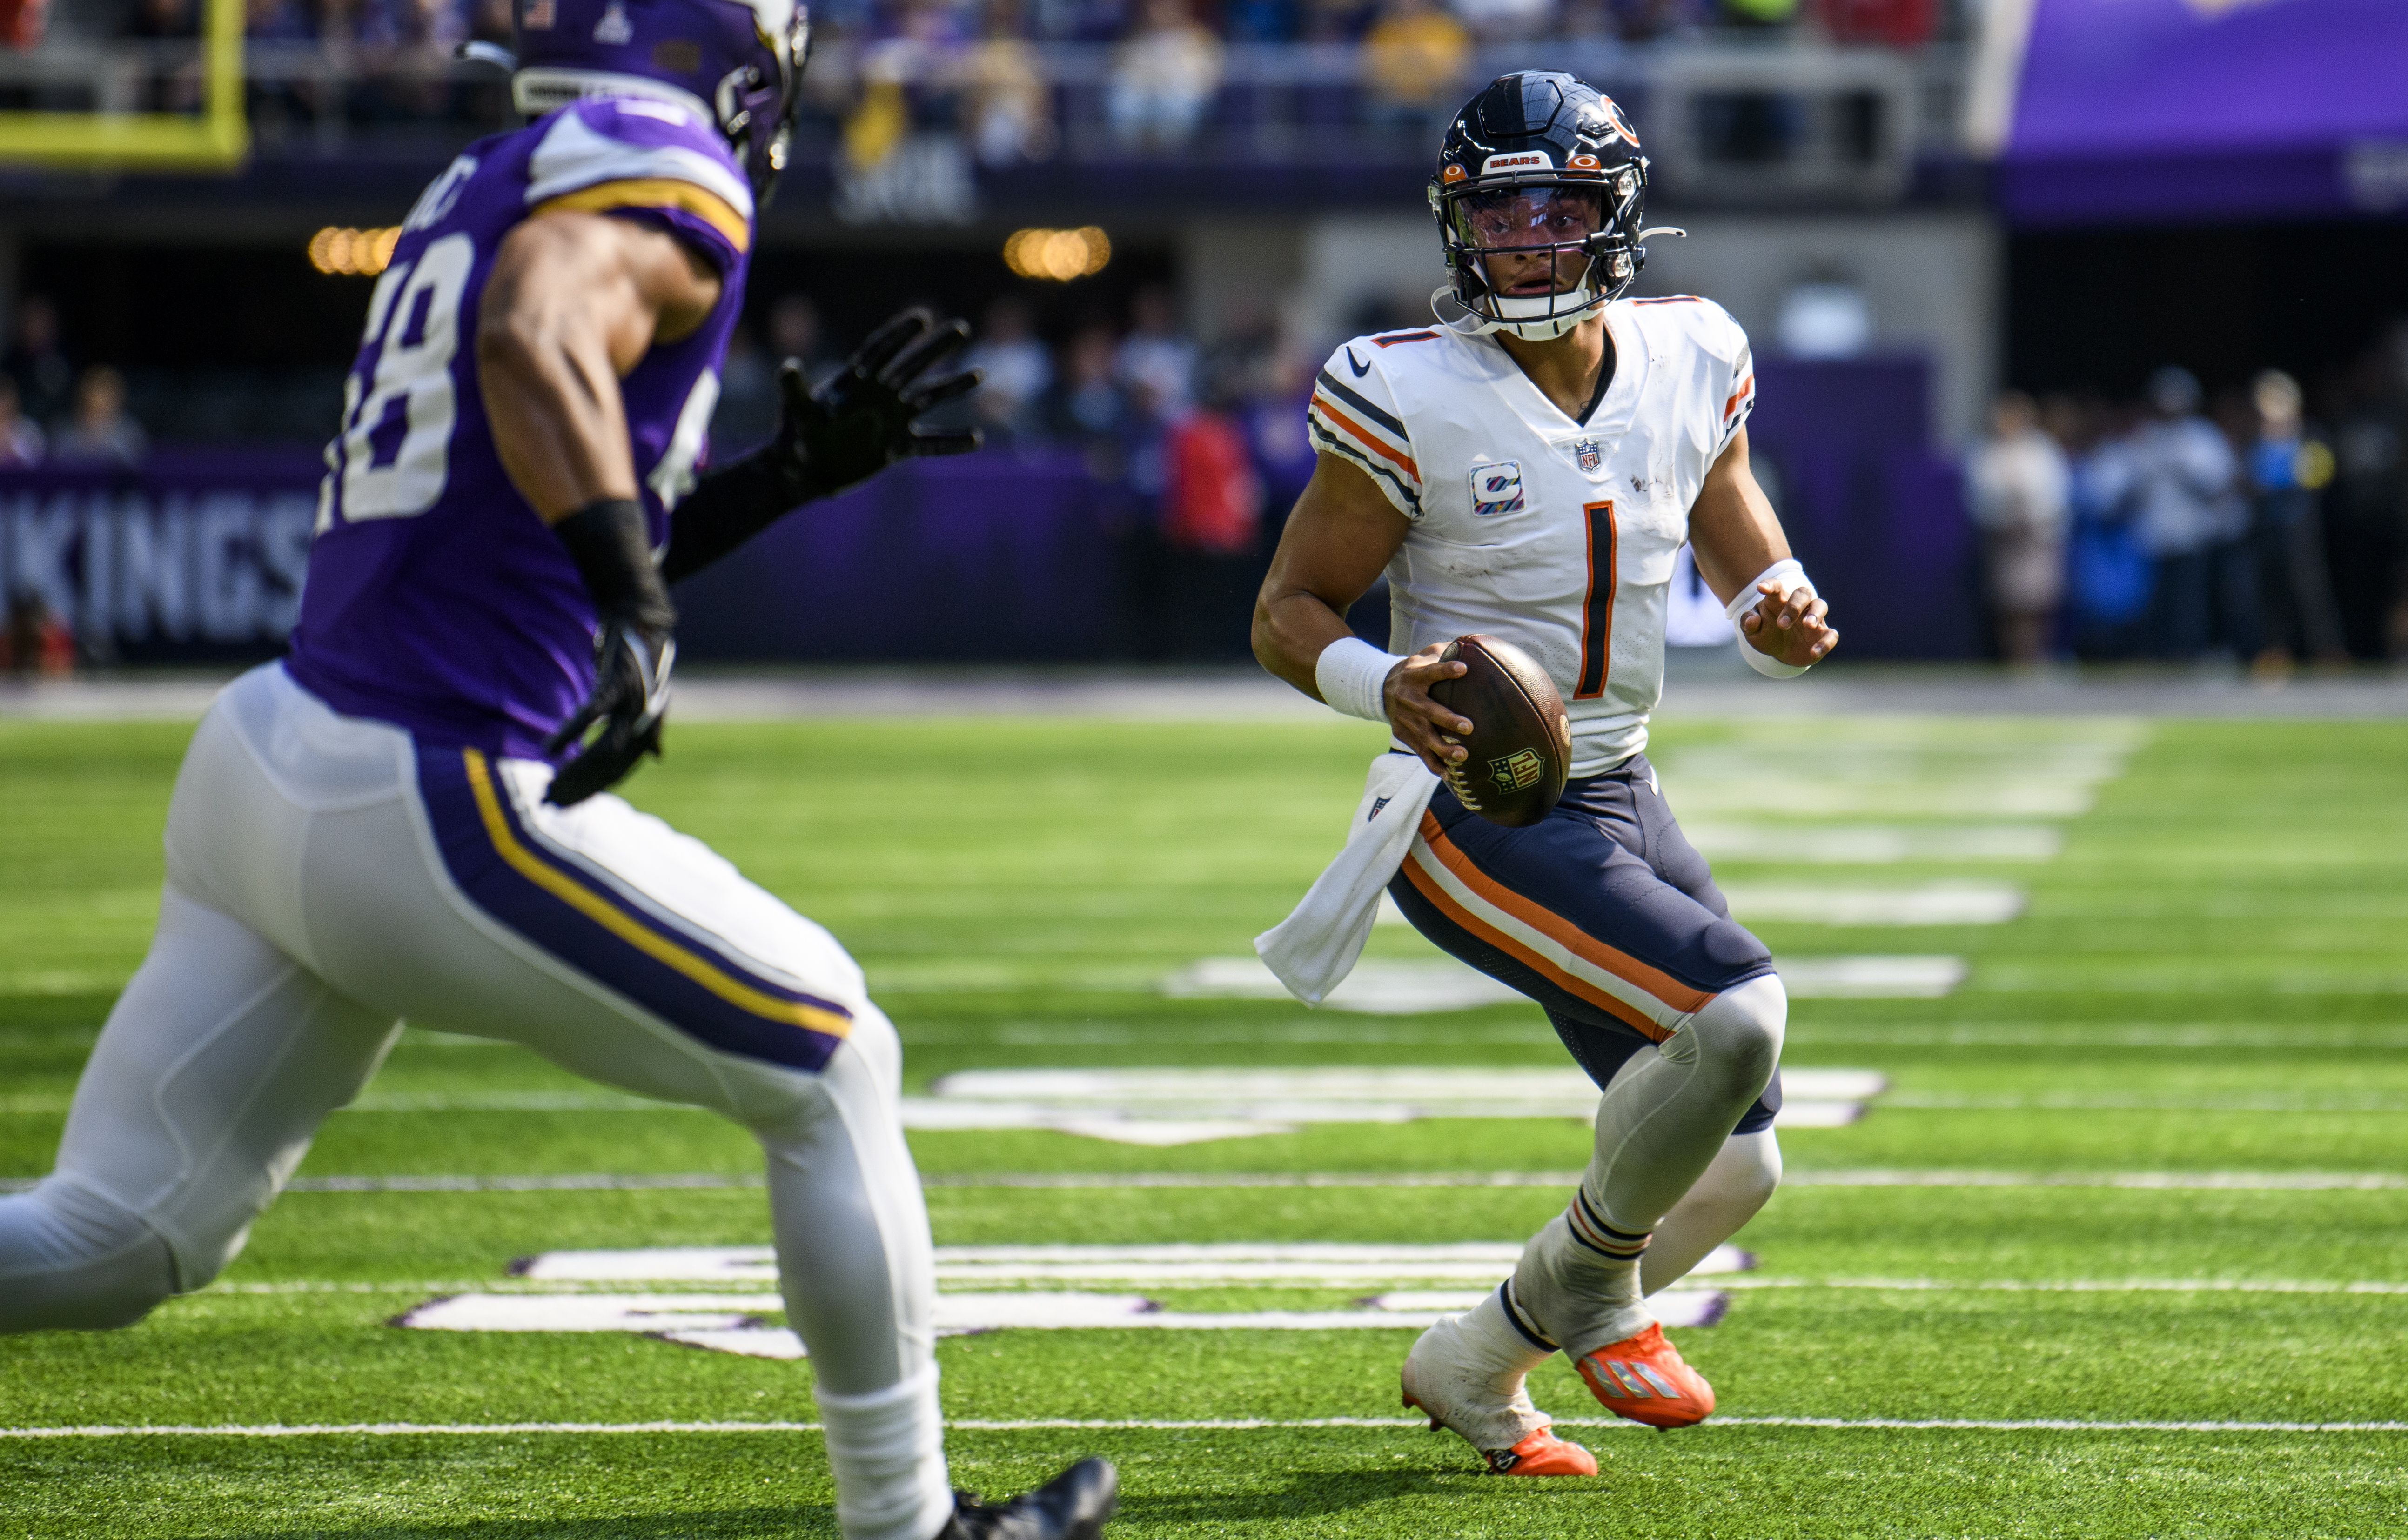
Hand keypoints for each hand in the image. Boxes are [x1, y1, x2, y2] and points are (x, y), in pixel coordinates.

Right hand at [543, 620, 673, 806]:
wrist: (644, 620)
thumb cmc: (640, 662)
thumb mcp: (647, 700)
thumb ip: (649, 731)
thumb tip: (657, 756)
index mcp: (648, 731)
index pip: (618, 774)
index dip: (592, 791)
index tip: (566, 804)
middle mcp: (644, 723)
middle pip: (608, 769)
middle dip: (579, 789)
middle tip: (551, 803)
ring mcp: (632, 705)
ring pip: (601, 750)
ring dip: (574, 772)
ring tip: (550, 787)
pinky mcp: (617, 685)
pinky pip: (590, 716)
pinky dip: (569, 733)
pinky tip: (549, 750)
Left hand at [778, 307, 982, 502]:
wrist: (803, 472)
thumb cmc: (795, 438)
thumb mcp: (795, 413)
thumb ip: (793, 390)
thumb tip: (787, 367)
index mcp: (855, 381)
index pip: (881, 351)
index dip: (899, 334)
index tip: (922, 318)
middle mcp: (878, 394)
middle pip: (911, 365)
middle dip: (935, 348)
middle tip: (960, 327)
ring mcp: (891, 419)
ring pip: (927, 397)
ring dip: (952, 387)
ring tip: (979, 375)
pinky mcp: (897, 447)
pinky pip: (930, 443)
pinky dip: (951, 442)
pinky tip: (975, 440)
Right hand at [1383, 642, 1473, 776]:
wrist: (1381, 689)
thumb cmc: (1415, 670)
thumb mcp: (1423, 656)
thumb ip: (1443, 652)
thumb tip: (1472, 644)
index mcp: (1414, 676)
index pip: (1431, 672)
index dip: (1445, 670)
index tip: (1463, 669)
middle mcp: (1407, 699)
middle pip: (1428, 711)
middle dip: (1448, 720)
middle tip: (1469, 727)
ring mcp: (1405, 720)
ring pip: (1425, 736)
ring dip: (1443, 748)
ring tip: (1463, 755)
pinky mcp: (1404, 735)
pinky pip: (1420, 752)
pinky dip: (1433, 764)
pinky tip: (1448, 774)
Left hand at [1739, 578, 1837, 667]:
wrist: (1780, 654)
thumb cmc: (1767, 634)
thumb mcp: (1752, 632)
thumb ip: (1748, 623)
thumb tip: (1753, 619)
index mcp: (1778, 601)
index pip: (1776, 587)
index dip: (1770, 585)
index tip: (1761, 588)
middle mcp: (1798, 606)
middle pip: (1802, 594)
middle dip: (1794, 606)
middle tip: (1782, 625)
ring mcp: (1813, 619)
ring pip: (1821, 605)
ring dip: (1815, 614)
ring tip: (1808, 625)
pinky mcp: (1823, 635)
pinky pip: (1831, 635)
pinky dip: (1825, 642)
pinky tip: (1813, 652)